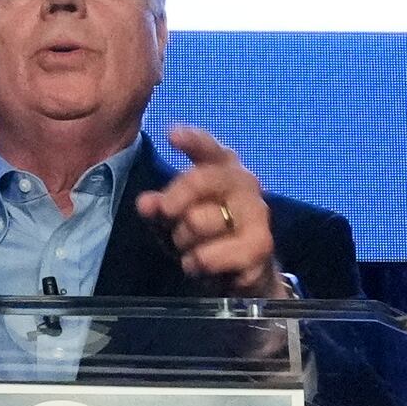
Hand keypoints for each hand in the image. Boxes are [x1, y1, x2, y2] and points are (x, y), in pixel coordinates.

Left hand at [134, 124, 286, 296]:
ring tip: (191, 250)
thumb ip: (160, 205)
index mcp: (223, 166)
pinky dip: (199, 262)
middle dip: (173, 202)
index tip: (172, 135)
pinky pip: (212, 255)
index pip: (208, 147)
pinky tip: (200, 265)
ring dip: (184, 241)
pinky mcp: (261, 245)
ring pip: (199, 221)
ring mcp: (257, 213)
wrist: (242, 270)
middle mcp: (245, 182)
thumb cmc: (205, 232)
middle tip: (169, 218)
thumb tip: (146, 203)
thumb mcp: (177, 216)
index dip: (191, 140)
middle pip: (199, 179)